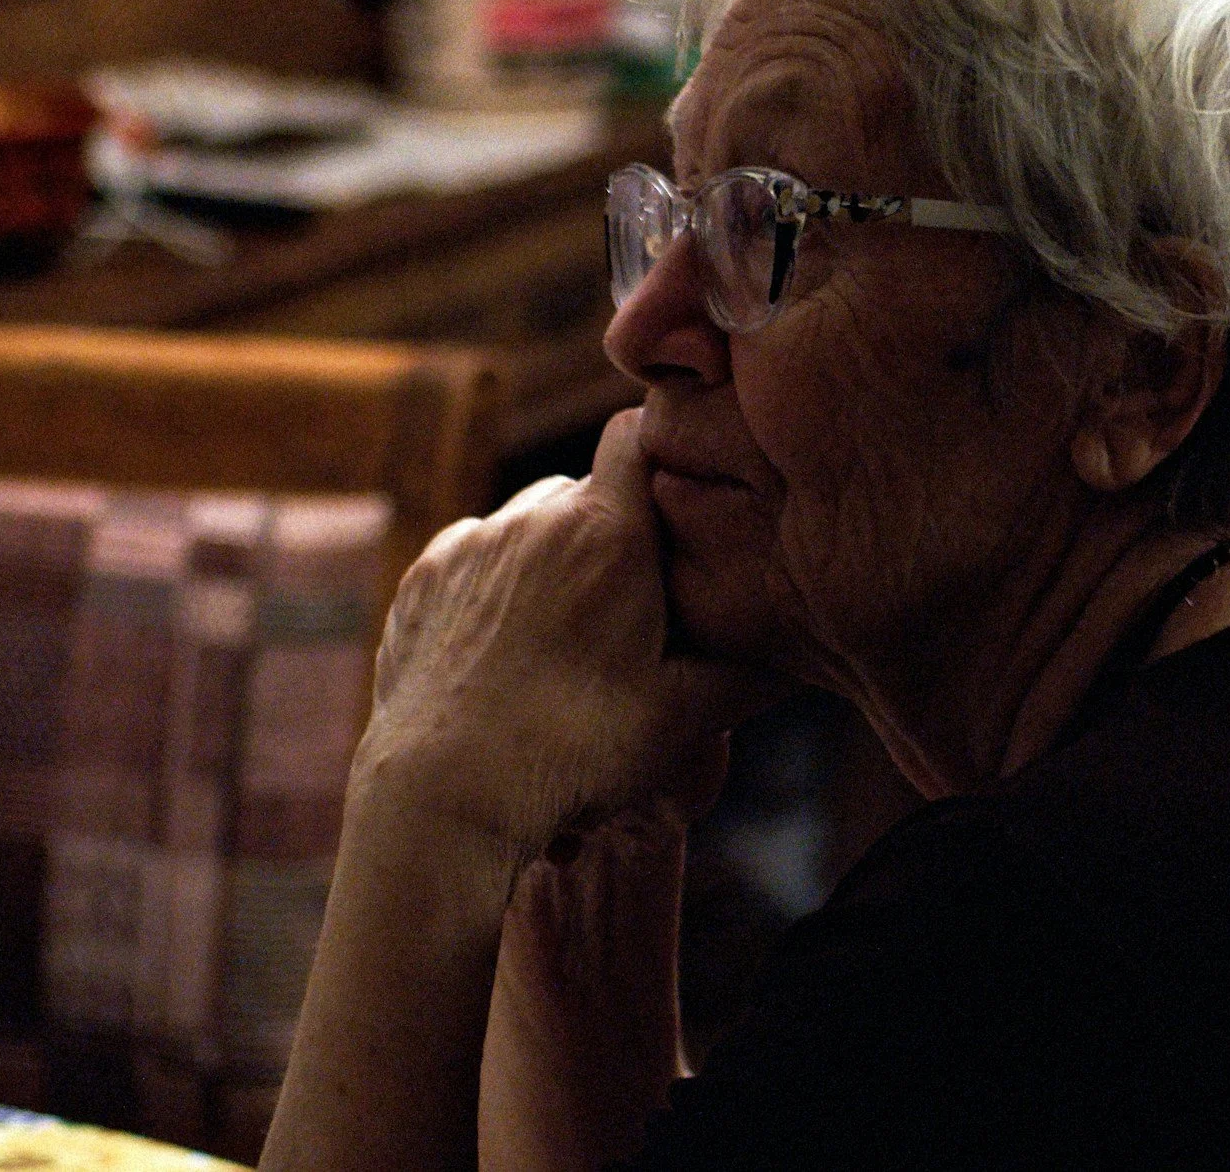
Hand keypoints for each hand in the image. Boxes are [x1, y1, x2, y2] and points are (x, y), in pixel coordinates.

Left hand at [356, 408, 777, 865]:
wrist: (445, 798)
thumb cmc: (576, 755)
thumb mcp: (687, 718)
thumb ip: (751, 669)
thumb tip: (806, 648)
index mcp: (608, 534)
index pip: (638, 432)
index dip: (661, 454)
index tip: (675, 502)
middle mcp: (533, 518)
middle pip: (588, 490)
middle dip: (613, 534)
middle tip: (631, 610)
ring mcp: (469, 546)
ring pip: (528, 522)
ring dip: (552, 558)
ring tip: (565, 641)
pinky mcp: (423, 580)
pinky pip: (474, 557)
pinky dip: (495, 587)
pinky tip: (508, 652)